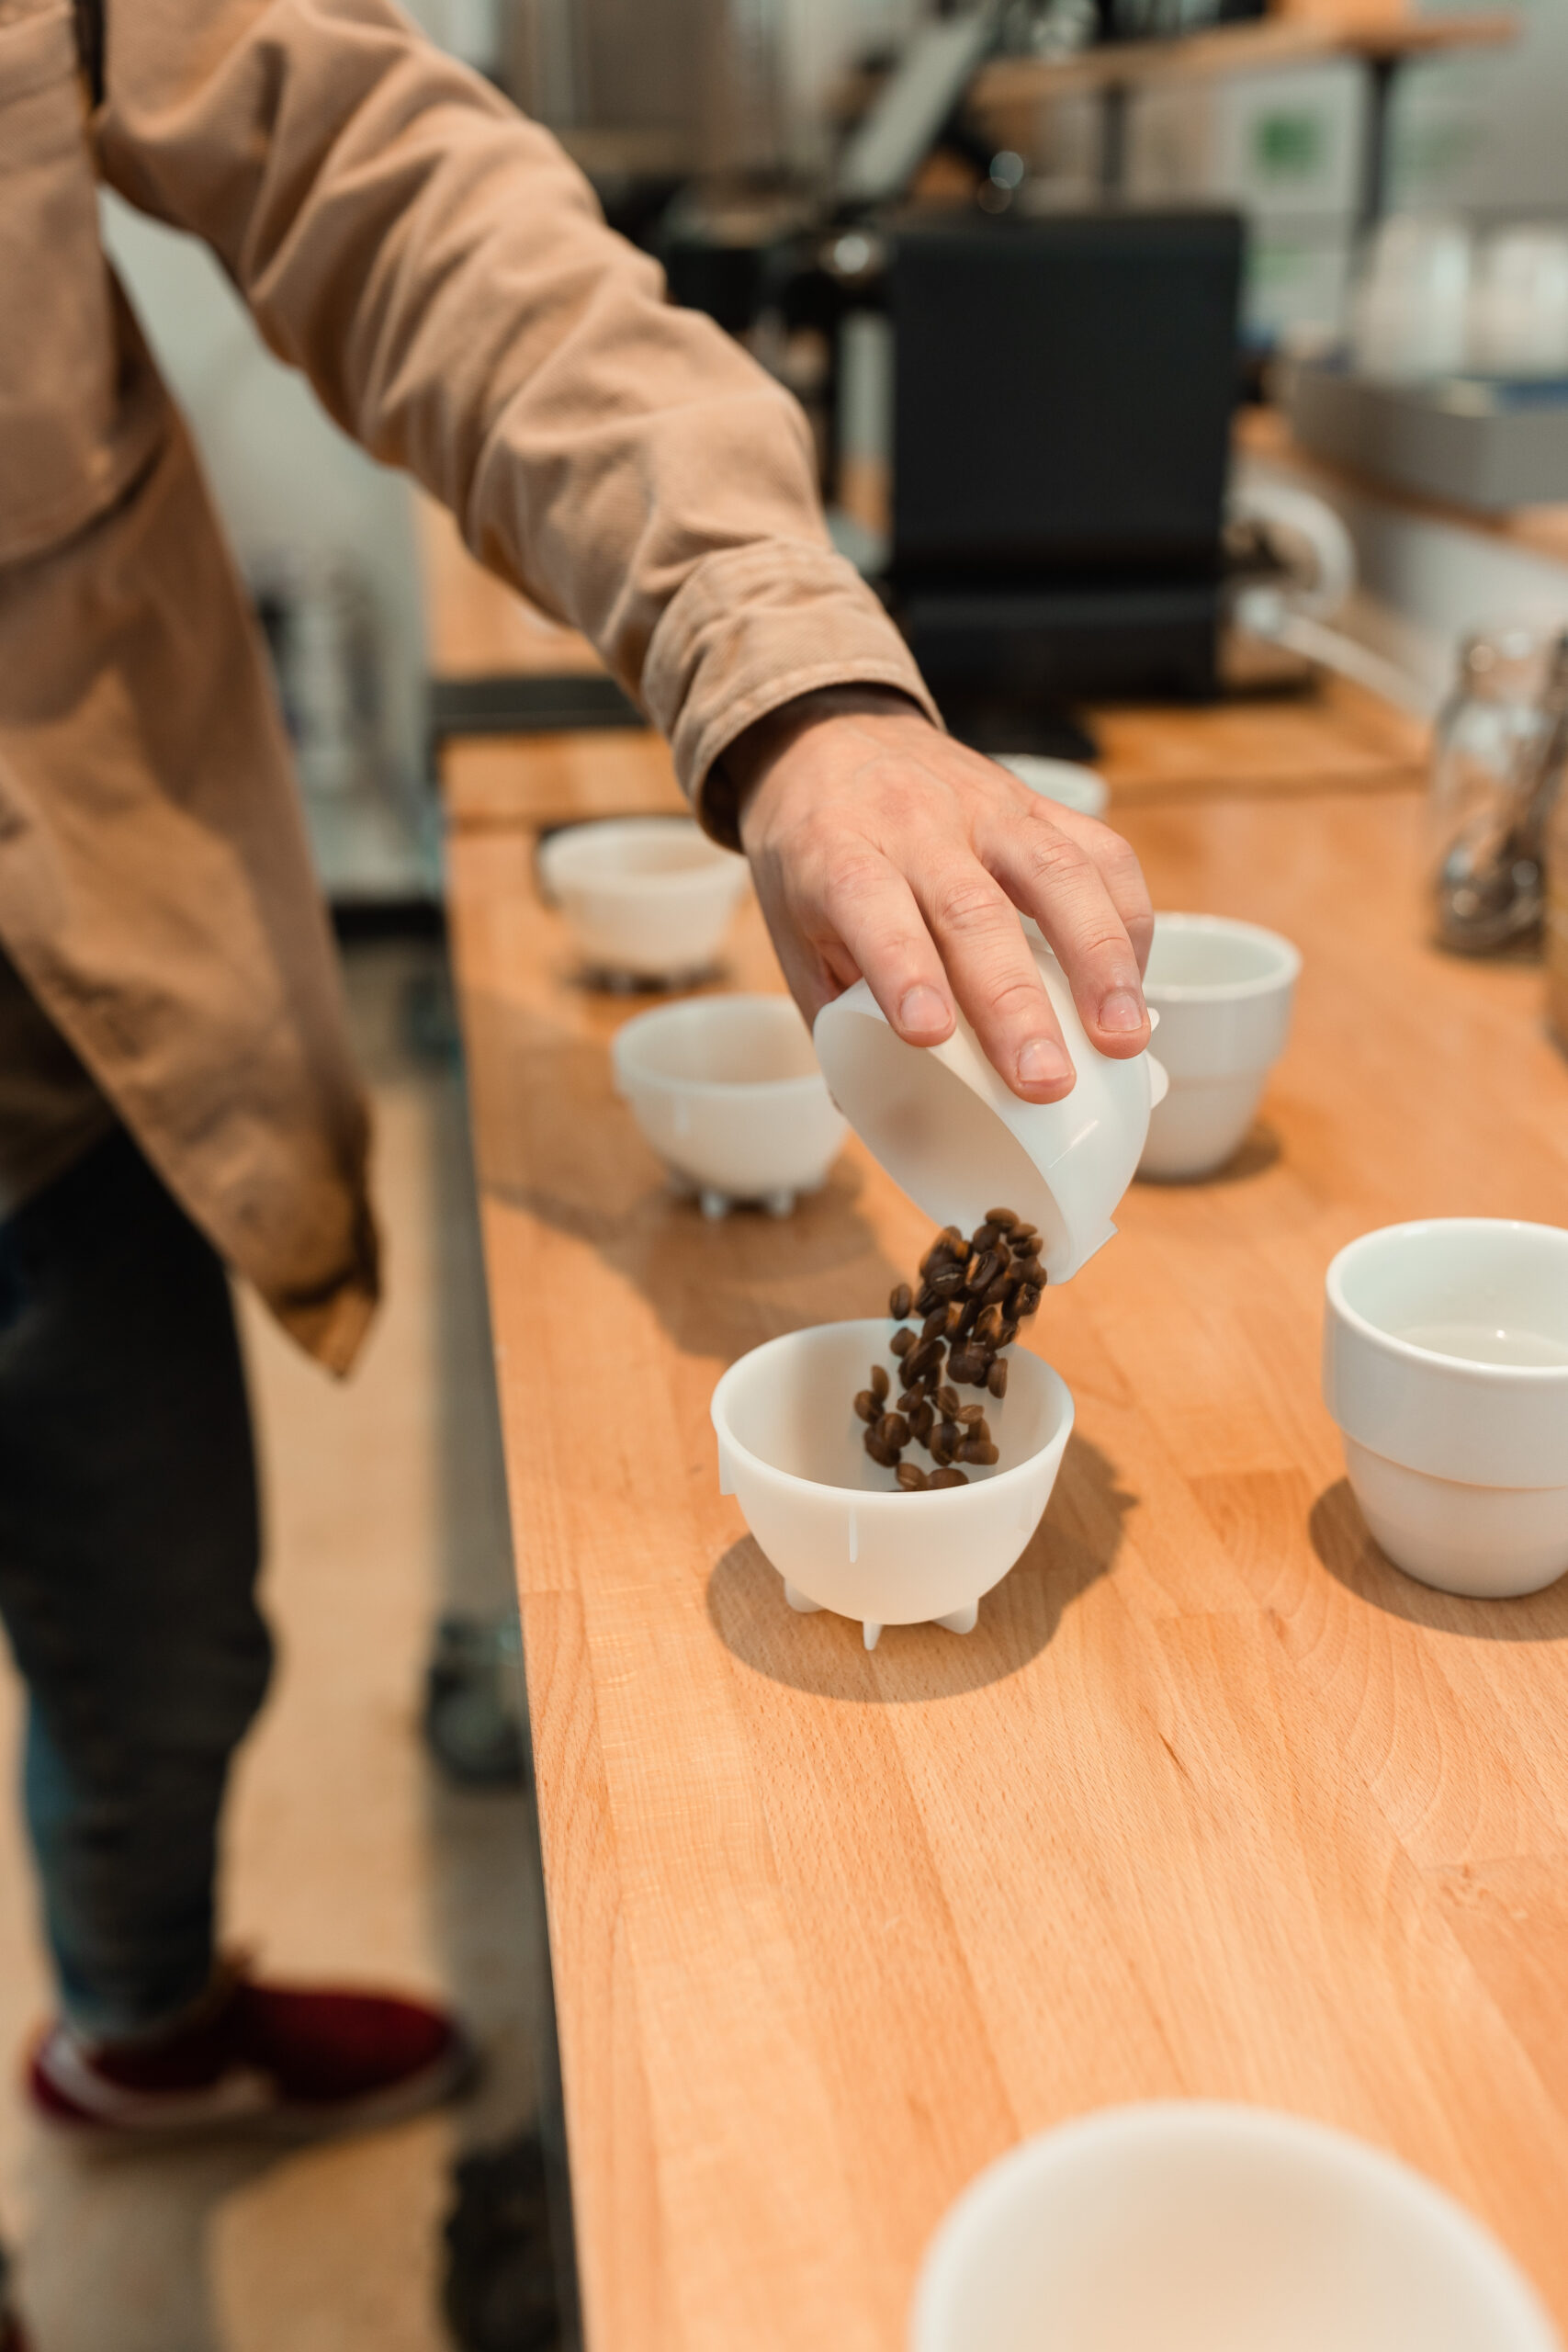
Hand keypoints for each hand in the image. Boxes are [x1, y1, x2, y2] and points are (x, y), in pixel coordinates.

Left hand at [728, 688, 1152, 1103]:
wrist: (827, 738)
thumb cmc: (814, 859)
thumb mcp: (793, 931)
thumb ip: (836, 1017)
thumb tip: (892, 1119)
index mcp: (838, 856)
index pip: (869, 905)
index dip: (902, 968)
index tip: (928, 1035)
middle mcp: (915, 825)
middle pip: (973, 910)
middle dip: (1014, 1001)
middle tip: (1045, 1081)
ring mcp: (984, 808)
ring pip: (1055, 873)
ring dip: (1098, 960)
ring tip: (1124, 1037)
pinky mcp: (1037, 801)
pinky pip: (1099, 851)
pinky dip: (1125, 920)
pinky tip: (1134, 981)